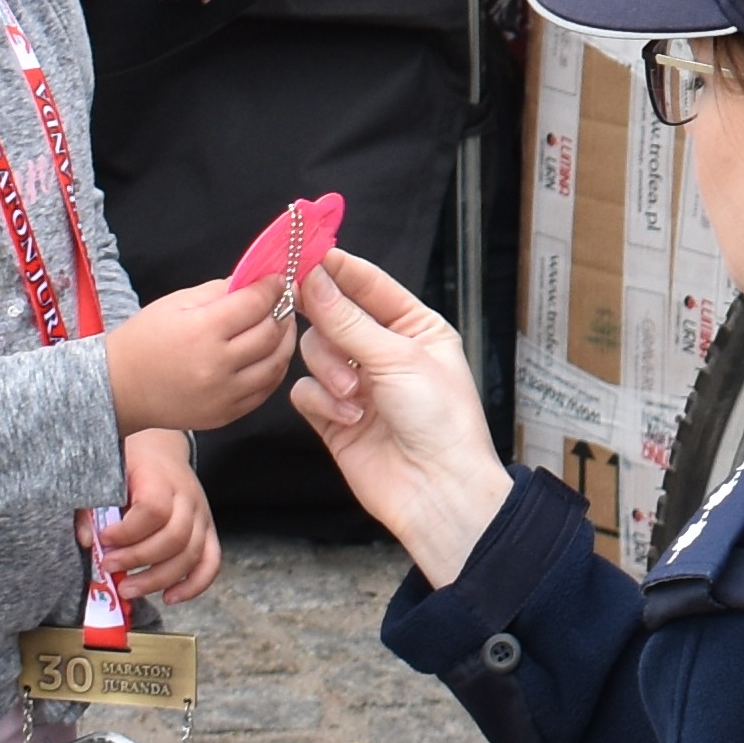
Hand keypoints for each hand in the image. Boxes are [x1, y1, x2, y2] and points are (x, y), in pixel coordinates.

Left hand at [87, 429, 220, 604]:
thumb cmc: (130, 465)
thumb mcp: (106, 474)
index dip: (128, 531)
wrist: (160, 450)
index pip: (154, 510)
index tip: (104, 539)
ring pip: (192, 555)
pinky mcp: (208, 531)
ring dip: (159, 579)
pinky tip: (169, 597)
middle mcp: (188, 498)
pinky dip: (194, 585)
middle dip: (139, 559)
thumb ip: (90, 506)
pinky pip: (211, 563)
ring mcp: (202, 516)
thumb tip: (88, 542)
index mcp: (160, 478)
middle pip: (175, 537)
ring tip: (129, 589)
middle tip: (109, 567)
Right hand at [104, 279, 293, 432]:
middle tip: (284, 301)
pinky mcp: (227, 414)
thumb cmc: (143, 341)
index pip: (254, 304)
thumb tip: (254, 283)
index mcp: (201, 331)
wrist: (119, 388)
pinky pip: (265, 390)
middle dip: (282, 312)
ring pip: (276, 365)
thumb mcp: (175, 303)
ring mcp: (224, 394)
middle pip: (270, 334)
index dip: (272, 288)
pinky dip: (274, 370)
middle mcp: (217, 365)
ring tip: (281, 327)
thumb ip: (218, 291)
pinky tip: (270, 355)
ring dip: (285, 342)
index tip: (277, 280)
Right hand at [287, 252, 512, 585]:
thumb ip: (347, 318)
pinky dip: (323, 402)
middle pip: (332, 314)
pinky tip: (348, 419)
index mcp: (416, 328)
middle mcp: (385, 352)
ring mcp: (359, 384)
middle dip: (327, 322)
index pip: (368, 284)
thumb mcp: (397, 358)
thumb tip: (312, 277)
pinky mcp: (335, 417)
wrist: (437, 492)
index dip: (336, 267)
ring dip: (330, 371)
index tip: (304, 250)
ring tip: (354, 396)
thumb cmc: (440, 422)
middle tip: (302, 304)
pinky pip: (306, 391)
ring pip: (315, 351)